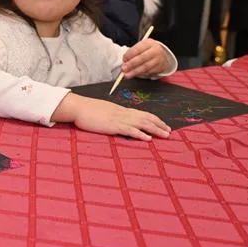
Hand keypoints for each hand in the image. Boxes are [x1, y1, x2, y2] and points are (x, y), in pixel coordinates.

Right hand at [53, 94, 170, 140]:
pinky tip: (148, 139)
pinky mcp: (113, 126)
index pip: (142, 113)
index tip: (163, 124)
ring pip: (142, 123)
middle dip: (159, 125)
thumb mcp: (103, 111)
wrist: (78, 107)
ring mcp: (118, 119)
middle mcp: (123, 113)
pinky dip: (140, 134)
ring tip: (165, 135)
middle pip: (146, 118)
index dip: (154, 119)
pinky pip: (130, 130)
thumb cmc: (87, 110)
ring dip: (155, 129)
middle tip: (169, 132)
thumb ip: (112, 115)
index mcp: (121, 110)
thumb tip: (118, 121)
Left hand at [122, 38, 173, 77]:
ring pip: (146, 67)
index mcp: (149, 43)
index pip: (138, 49)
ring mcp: (159, 59)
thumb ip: (132, 53)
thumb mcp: (141, 47)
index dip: (129, 55)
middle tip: (124, 69)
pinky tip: (135, 75)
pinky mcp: (161, 67)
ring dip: (135, 71)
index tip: (123, 59)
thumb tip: (124, 61)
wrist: (162, 54)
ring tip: (127, 75)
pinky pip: (149, 72)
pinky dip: (141, 74)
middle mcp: (155, 50)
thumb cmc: (147, 51)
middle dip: (131, 64)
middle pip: (142, 58)